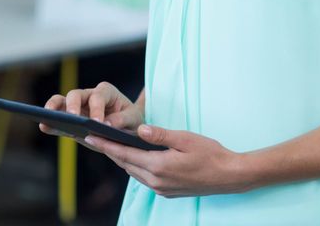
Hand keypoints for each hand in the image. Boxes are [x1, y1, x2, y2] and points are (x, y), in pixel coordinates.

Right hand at [40, 82, 142, 146]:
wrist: (127, 127)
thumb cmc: (131, 120)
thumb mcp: (134, 119)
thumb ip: (122, 120)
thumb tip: (106, 125)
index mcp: (107, 92)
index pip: (99, 97)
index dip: (97, 109)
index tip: (97, 123)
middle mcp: (90, 95)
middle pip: (76, 94)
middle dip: (73, 105)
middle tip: (72, 118)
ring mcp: (78, 106)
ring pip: (62, 101)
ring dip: (54, 107)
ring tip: (47, 117)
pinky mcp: (71, 119)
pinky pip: (58, 116)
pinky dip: (50, 120)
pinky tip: (44, 126)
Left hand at [86, 124, 254, 197]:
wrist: (229, 176)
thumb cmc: (210, 154)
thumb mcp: (185, 138)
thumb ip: (160, 134)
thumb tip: (138, 129)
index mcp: (159, 166)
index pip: (124, 154)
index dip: (106, 145)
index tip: (90, 137)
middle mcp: (156, 181)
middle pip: (126, 164)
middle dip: (109, 151)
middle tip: (93, 138)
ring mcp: (161, 189)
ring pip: (134, 172)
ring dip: (121, 159)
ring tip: (108, 146)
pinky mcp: (167, 192)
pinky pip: (144, 178)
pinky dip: (135, 166)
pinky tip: (133, 158)